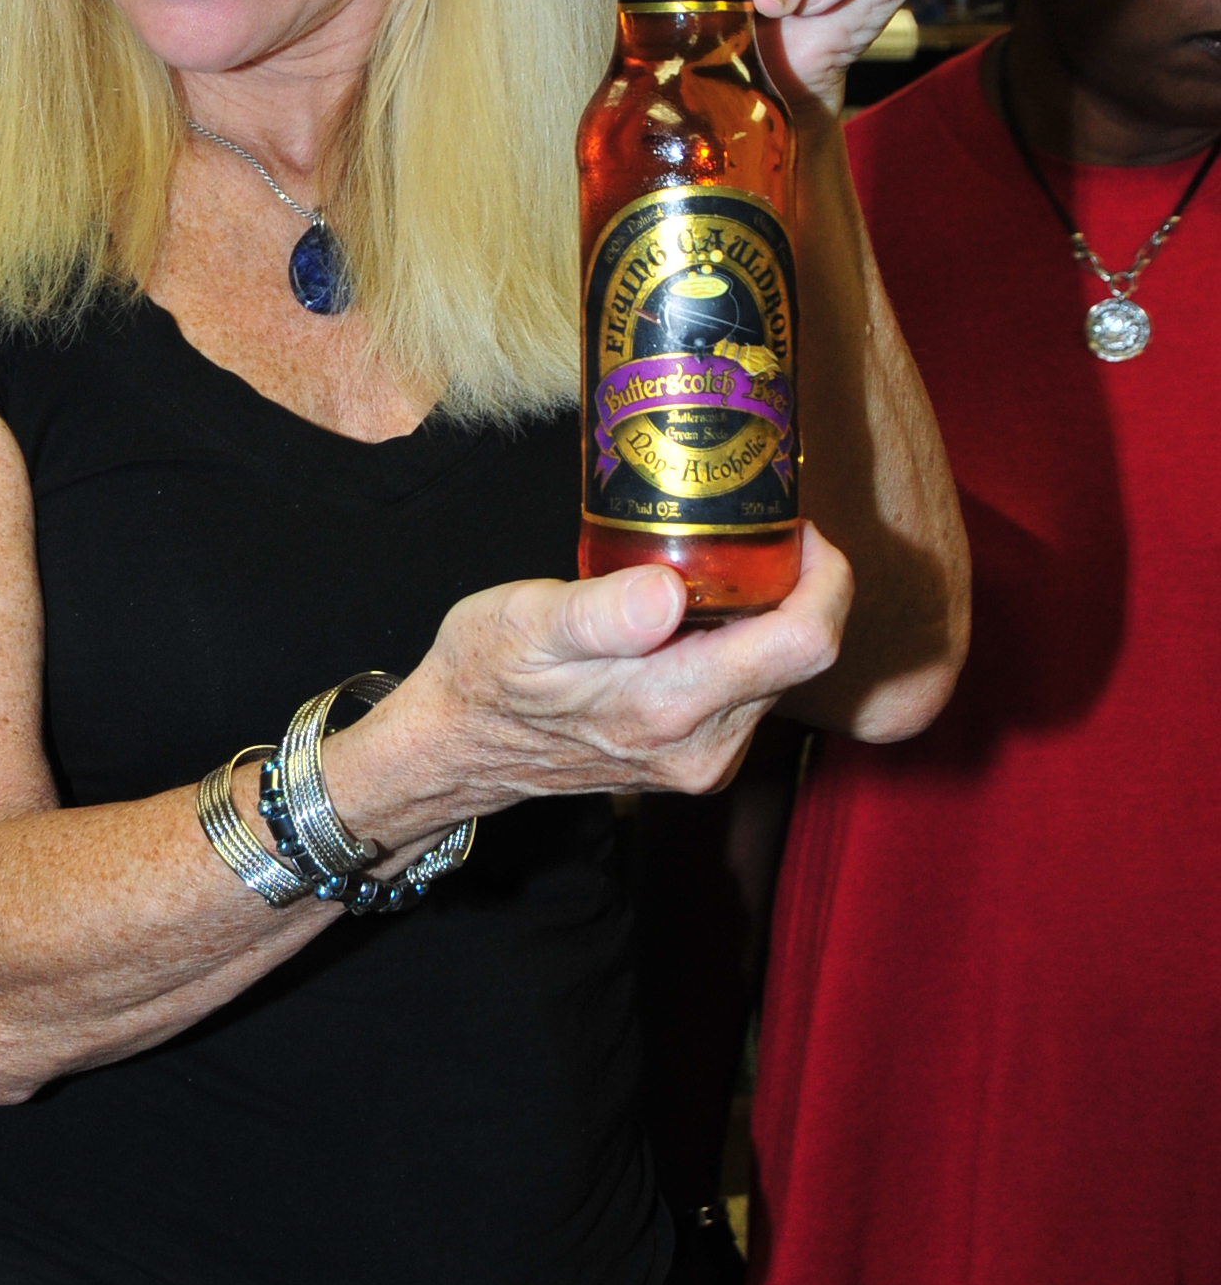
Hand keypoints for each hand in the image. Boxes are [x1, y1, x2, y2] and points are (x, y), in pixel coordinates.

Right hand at [323, 529, 851, 860]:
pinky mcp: (699, 758)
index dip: (825, 577)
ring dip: (768, 614)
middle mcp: (706, 746)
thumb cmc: (486, 674)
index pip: (805, 643)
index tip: (798, 526)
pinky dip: (741, 643)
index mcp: (672, 707)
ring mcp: (706, 759)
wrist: (459, 748)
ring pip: (780, 674)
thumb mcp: (524, 625)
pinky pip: (752, 692)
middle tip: (754, 524)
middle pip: (802, 656)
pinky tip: (697, 610)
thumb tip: (667, 592)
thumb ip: (598, 614)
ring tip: (720, 560)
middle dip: (797, 586)